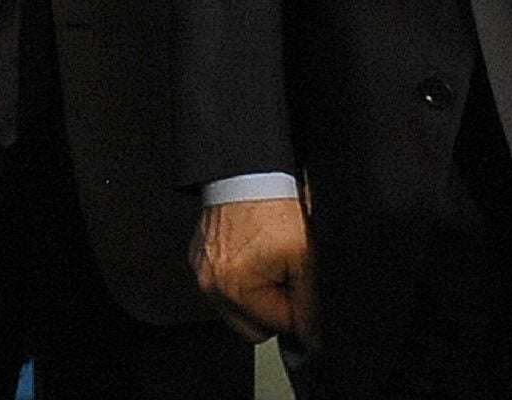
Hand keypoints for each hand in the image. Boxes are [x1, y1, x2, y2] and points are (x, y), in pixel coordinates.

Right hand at [195, 195, 315, 345]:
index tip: (297, 277)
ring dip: (256, 293)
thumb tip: (313, 340)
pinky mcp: (198, 259)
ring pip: (239, 309)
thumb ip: (310, 306)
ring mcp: (201, 272)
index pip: (280, 326)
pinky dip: (241, 278)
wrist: (247, 172)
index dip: (297, 305)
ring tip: (266, 259)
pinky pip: (224, 287)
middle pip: (254, 327)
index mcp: (236, 289)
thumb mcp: (305, 259)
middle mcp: (212, 285)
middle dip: (274, 306)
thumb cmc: (273, 208)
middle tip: (283, 271)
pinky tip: (251, 253)